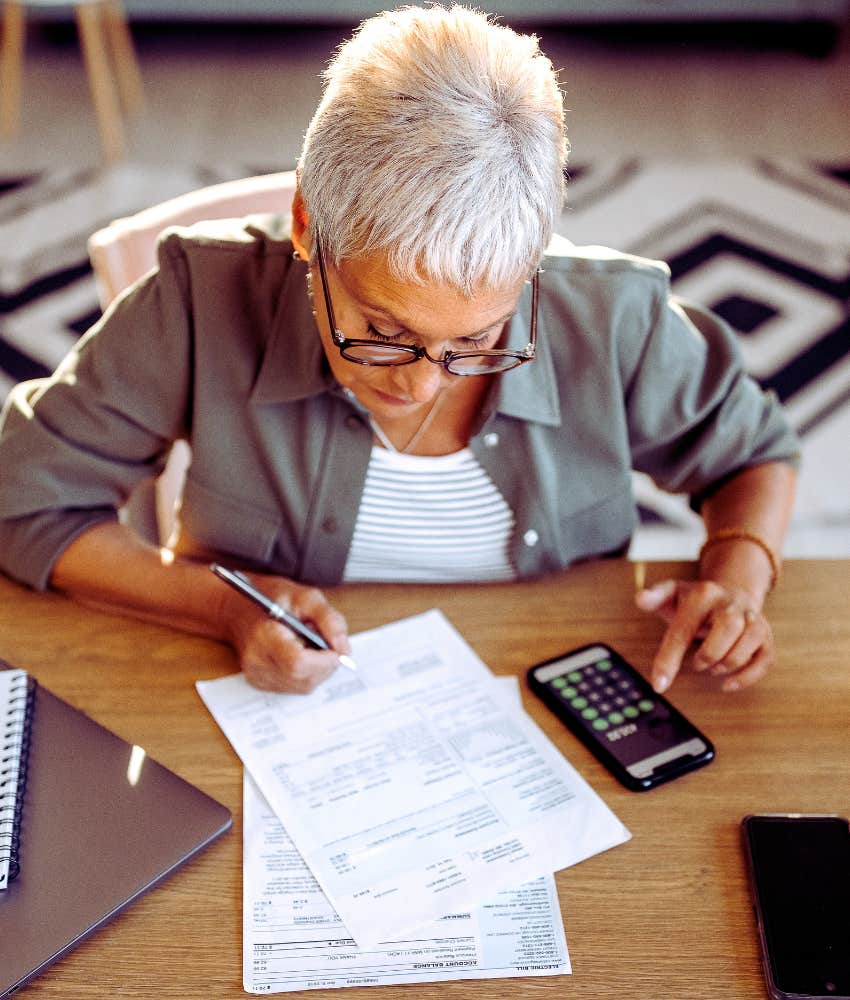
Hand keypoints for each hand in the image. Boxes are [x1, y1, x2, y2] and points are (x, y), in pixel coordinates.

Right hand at [219, 573, 351, 692]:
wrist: (237, 609)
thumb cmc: (270, 598)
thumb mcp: (305, 597)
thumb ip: (329, 620)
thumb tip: (344, 649)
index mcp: (264, 636)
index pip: (297, 663)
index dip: (323, 660)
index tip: (334, 649)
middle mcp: (257, 662)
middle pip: (304, 679)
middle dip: (325, 664)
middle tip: (326, 644)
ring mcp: (257, 676)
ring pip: (303, 686)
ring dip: (317, 670)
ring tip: (310, 646)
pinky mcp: (261, 683)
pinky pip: (295, 686)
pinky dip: (306, 673)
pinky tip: (300, 654)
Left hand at [635, 578, 774, 693]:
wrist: (732, 593)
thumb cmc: (695, 601)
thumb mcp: (672, 593)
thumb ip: (655, 596)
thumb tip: (640, 599)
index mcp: (704, 594)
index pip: (683, 630)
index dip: (669, 659)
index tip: (659, 685)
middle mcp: (731, 604)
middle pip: (723, 637)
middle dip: (706, 657)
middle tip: (696, 663)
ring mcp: (753, 619)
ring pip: (744, 650)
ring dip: (723, 667)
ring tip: (710, 666)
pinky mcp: (766, 636)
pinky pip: (764, 661)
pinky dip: (746, 678)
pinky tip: (727, 683)